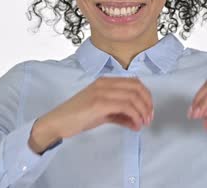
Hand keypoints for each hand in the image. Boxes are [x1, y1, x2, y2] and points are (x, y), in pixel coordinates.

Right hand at [35, 77, 153, 140]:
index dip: (146, 96)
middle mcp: (105, 83)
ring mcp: (102, 92)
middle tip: (149, 118)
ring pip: (133, 97)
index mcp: (106, 81)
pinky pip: (125, 106)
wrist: (58, 122)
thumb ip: (120, 114)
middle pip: (137, 87)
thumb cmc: (77, 117)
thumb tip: (137, 121)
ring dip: (142, 112)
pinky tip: (135, 125)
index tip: (149, 110)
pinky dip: (135, 116)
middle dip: (147, 104)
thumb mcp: (102, 113)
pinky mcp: (99, 103)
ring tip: (143, 124)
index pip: (135, 82)